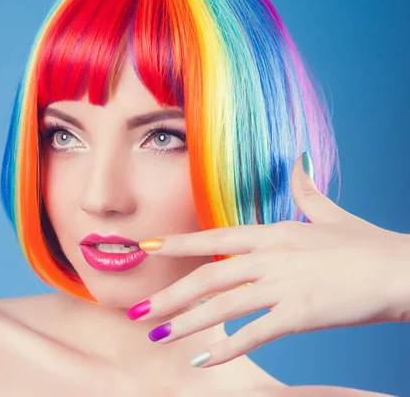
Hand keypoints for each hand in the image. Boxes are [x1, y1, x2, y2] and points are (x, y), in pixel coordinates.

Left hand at [128, 153, 409, 367]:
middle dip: (169, 295)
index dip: (178, 244)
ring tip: (157, 335)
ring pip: (222, 306)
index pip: (215, 237)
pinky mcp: (301, 314)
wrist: (405, 270)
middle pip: (208, 276)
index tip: (146, 248)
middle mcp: (271, 256)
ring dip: (186, 322)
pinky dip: (226, 349)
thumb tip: (298, 162)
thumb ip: (306, 191)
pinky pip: (254, 334)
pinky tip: (202, 361)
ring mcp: (284, 285)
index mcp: (274, 233)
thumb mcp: (331, 214)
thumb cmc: (367, 245)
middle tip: (139, 311)